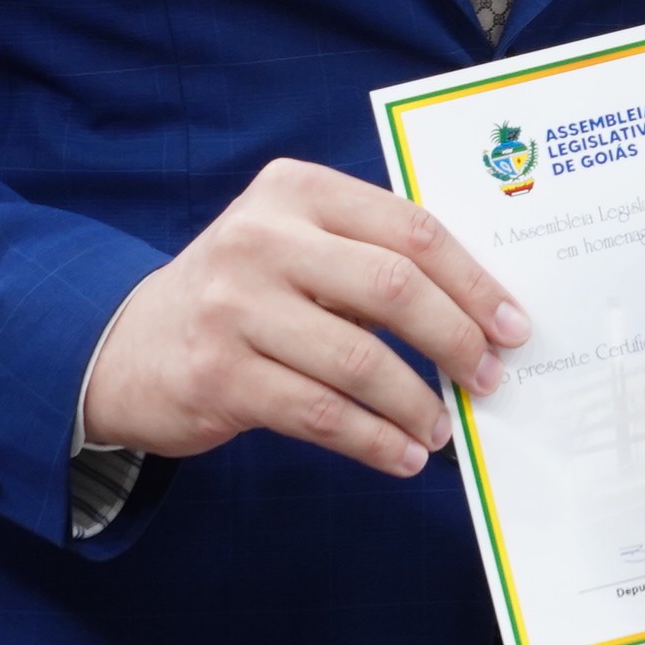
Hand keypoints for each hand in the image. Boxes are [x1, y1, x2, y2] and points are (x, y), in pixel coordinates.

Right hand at [81, 157, 526, 475]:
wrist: (132, 345)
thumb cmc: (245, 292)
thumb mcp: (296, 244)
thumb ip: (370, 255)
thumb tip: (480, 312)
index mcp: (296, 189)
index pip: (409, 227)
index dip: (473, 281)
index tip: (513, 326)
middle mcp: (261, 237)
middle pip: (391, 286)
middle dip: (455, 339)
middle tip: (489, 377)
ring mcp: (234, 306)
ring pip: (359, 360)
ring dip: (417, 403)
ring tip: (442, 428)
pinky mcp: (218, 375)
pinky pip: (320, 414)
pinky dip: (374, 440)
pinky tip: (403, 456)